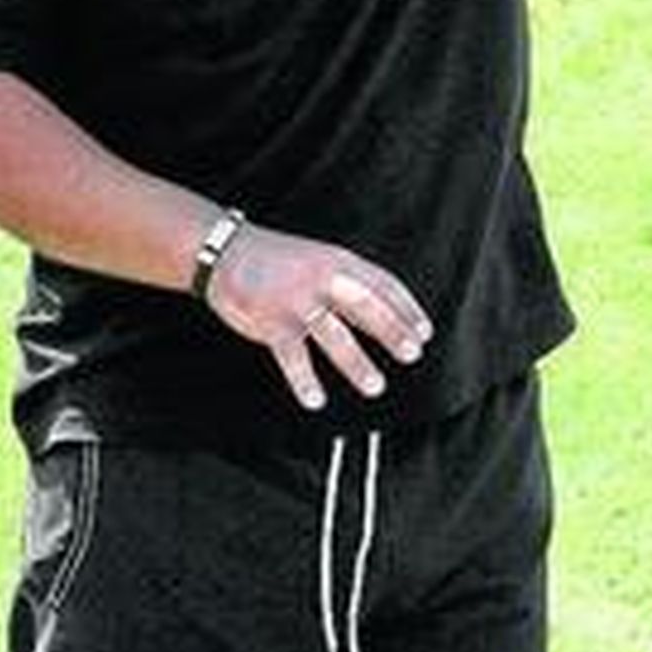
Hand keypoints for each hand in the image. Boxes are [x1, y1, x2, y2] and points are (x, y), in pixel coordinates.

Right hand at [205, 221, 433, 410]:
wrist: (227, 252)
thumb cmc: (279, 260)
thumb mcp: (320, 259)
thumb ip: (349, 283)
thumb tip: (386, 312)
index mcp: (338, 260)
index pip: (383, 283)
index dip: (407, 308)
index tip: (425, 331)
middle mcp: (322, 278)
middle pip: (366, 306)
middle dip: (392, 331)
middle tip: (412, 354)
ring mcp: (297, 300)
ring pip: (335, 335)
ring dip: (357, 363)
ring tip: (375, 386)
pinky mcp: (272, 321)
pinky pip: (293, 356)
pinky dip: (305, 380)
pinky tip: (316, 400)